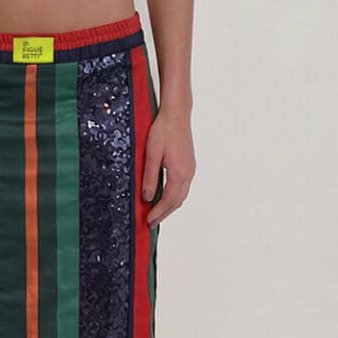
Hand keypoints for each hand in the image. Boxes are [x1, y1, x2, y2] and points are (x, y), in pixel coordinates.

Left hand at [142, 106, 194, 227]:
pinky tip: (165, 197)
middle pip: (177, 201)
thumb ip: (150, 177)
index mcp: (179, 173)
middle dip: (164, 213)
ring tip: (156, 213)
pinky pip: (182, 187)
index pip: (169, 200)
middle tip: (151, 223)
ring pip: (181, 195)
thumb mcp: (152, 154)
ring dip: (169, 206)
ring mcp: (190, 169)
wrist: (177, 115)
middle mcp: (188, 173)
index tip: (148, 221)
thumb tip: (147, 197)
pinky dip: (174, 197)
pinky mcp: (188, 165)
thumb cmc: (163, 131)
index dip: (158, 212)